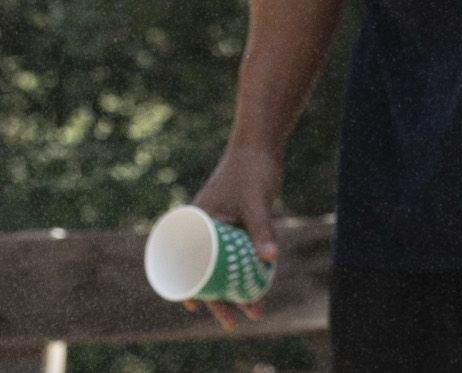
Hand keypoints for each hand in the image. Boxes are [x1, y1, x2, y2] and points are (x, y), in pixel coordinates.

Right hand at [186, 145, 282, 329]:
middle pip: (207, 272)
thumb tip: (270, 260)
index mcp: (195, 224)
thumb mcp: (256, 201)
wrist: (261, 144)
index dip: (189, 290)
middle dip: (219, 299)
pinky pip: (239, 254)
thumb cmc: (251, 169)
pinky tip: (261, 285)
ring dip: (236, 286)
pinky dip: (247, 269)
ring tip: (253, 310)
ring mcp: (223, 227)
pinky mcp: (239, 224)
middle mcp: (205, 228)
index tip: (196, 308)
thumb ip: (262, 229)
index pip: (185, 265)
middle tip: (233, 323)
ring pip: (226, 265)